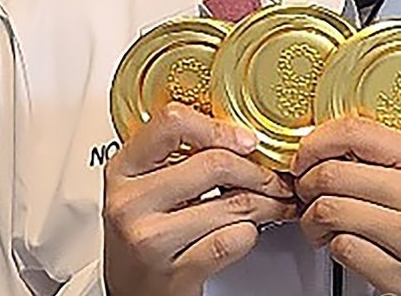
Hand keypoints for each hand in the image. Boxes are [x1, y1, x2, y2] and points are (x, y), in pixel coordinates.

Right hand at [103, 103, 297, 295]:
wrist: (130, 290)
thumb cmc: (144, 228)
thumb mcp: (146, 182)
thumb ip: (179, 153)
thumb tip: (242, 134)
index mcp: (124, 167)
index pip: (172, 122)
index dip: (218, 127)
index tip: (247, 140)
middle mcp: (131, 201)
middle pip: (214, 164)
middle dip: (258, 170)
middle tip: (275, 177)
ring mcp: (150, 239)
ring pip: (233, 204)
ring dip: (266, 202)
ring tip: (275, 201)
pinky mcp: (174, 274)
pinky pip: (233, 240)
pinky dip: (251, 233)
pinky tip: (248, 230)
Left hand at [292, 116, 400, 295]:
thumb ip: (390, 155)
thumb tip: (330, 141)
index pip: (358, 132)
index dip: (318, 140)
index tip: (306, 153)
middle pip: (333, 173)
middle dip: (306, 183)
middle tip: (307, 189)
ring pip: (330, 211)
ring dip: (312, 218)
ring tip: (319, 220)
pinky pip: (343, 249)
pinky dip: (333, 246)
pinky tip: (343, 243)